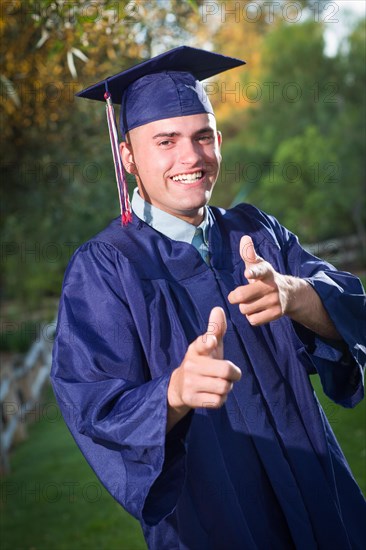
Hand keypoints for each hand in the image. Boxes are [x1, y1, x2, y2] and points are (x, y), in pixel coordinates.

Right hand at [167, 307, 240, 429]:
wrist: (180, 387)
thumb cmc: (202, 362)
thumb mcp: (208, 345)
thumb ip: (216, 329)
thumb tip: (218, 308)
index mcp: (196, 349)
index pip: (201, 343)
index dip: (208, 342)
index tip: (211, 341)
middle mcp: (191, 365)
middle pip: (226, 370)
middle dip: (234, 374)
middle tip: (231, 374)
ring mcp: (190, 383)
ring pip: (224, 387)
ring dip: (227, 387)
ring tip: (220, 383)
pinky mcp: (192, 399)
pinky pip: (218, 401)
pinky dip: (221, 399)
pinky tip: (214, 394)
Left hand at [228, 235, 291, 324]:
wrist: (289, 294)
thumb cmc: (265, 278)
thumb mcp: (259, 265)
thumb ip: (248, 254)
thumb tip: (244, 237)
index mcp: (266, 271)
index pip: (259, 270)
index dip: (253, 272)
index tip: (248, 274)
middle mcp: (272, 286)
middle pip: (242, 295)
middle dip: (235, 297)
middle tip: (237, 295)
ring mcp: (275, 300)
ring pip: (245, 309)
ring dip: (244, 307)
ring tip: (251, 302)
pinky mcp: (277, 314)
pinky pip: (253, 320)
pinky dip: (251, 317)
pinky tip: (257, 311)